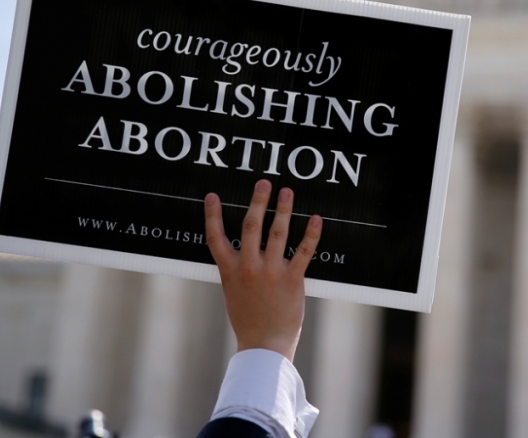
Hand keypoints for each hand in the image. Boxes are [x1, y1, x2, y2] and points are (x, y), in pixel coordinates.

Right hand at [204, 180, 321, 361]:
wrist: (264, 345)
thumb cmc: (249, 321)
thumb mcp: (233, 293)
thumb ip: (236, 271)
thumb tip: (238, 254)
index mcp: (230, 271)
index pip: (216, 238)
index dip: (212, 215)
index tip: (212, 196)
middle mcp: (249, 267)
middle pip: (251, 226)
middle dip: (258, 201)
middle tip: (264, 182)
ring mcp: (270, 272)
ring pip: (277, 233)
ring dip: (283, 209)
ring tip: (287, 192)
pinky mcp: (291, 279)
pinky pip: (303, 251)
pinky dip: (311, 234)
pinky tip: (315, 219)